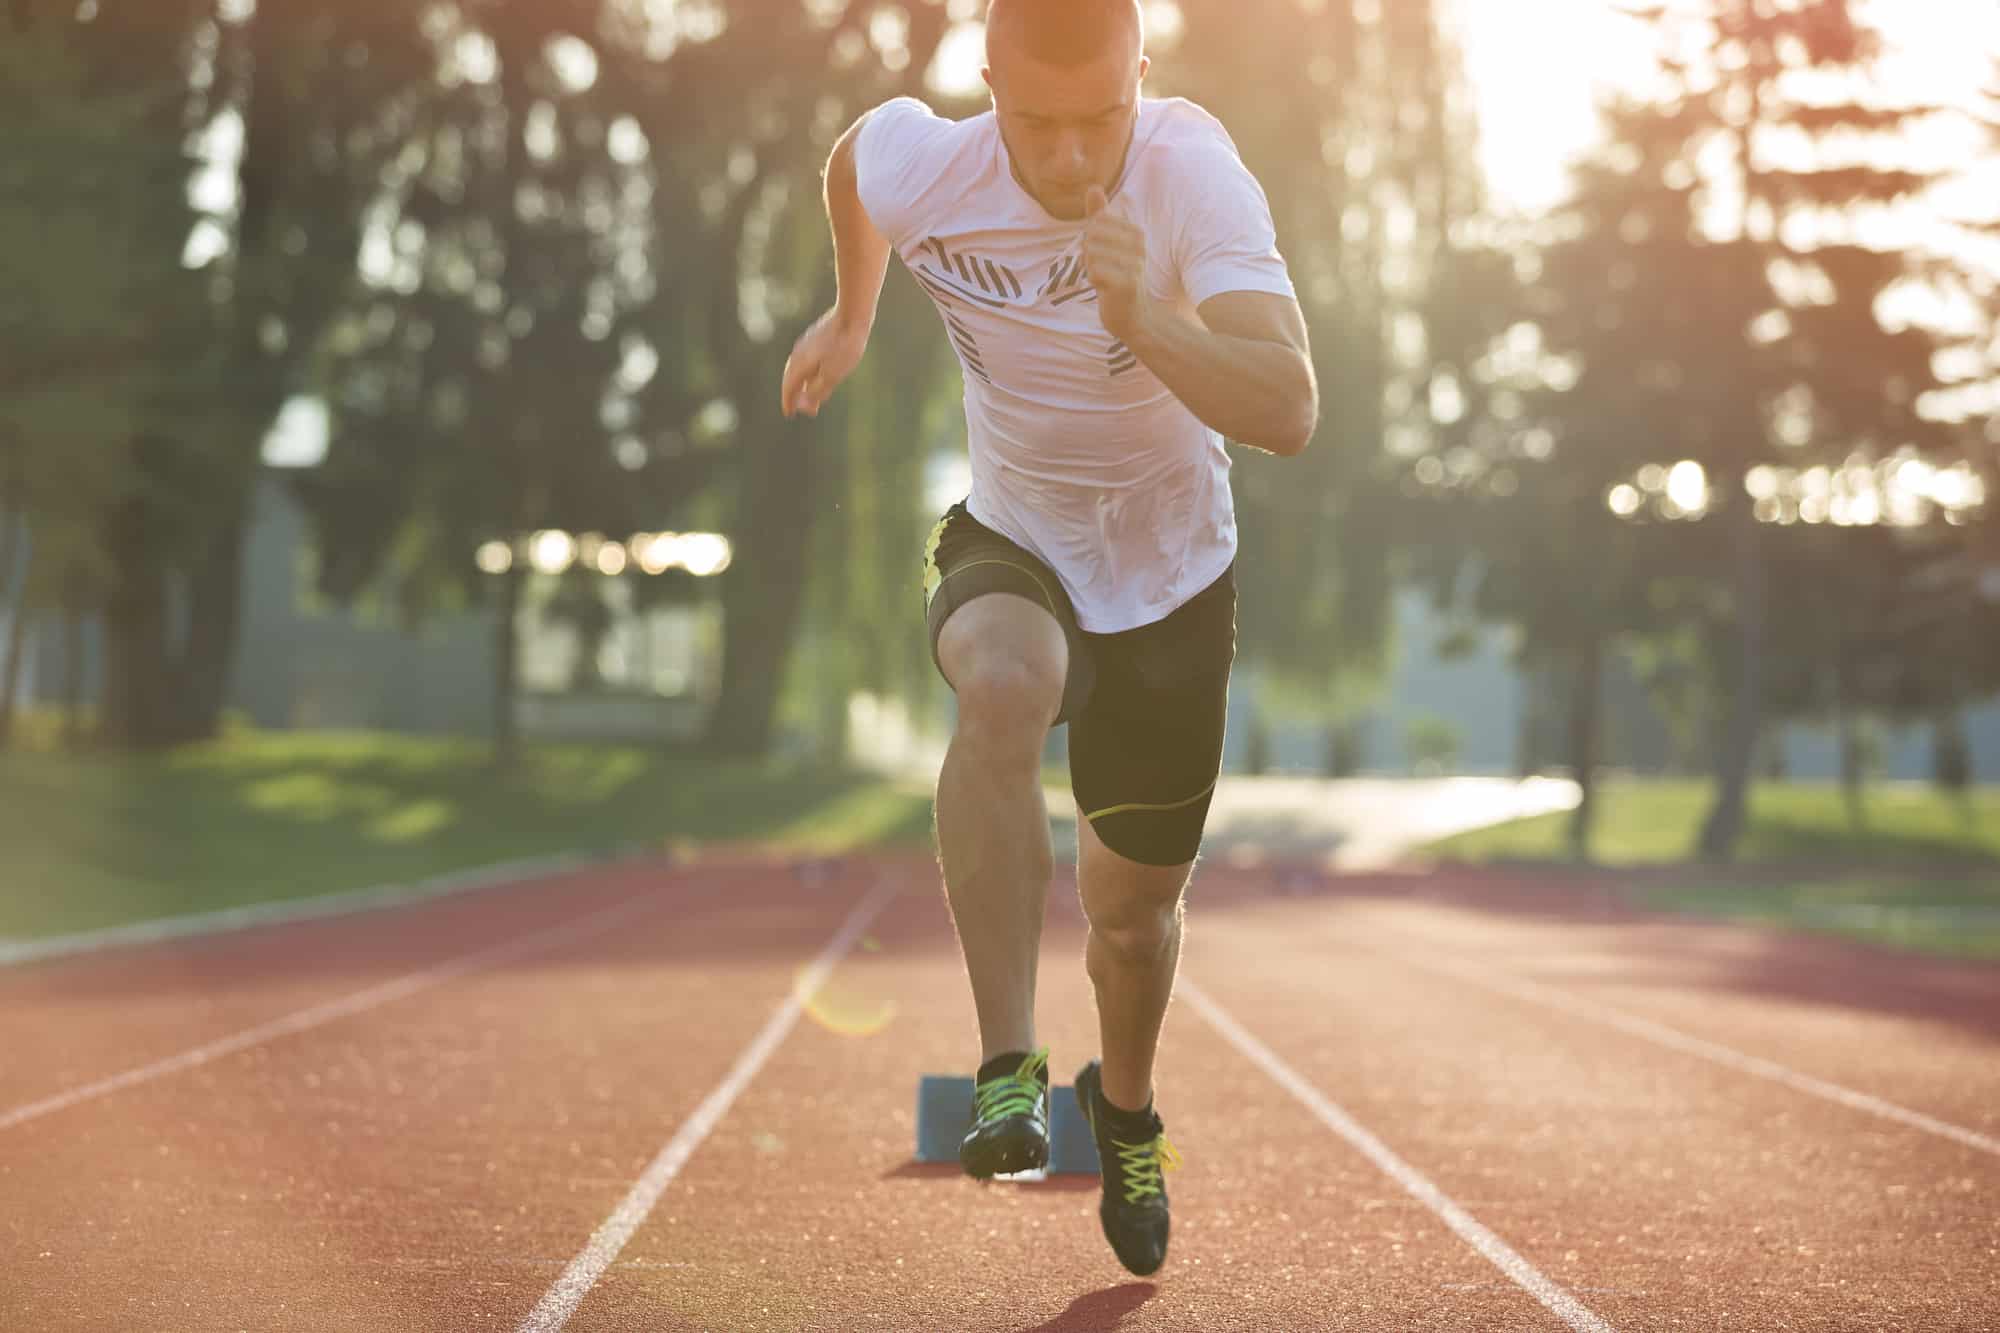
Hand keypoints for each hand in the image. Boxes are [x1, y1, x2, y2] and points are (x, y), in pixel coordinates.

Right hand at [780, 308, 868, 417]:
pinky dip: (808, 371)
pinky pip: (806, 358)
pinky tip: (817, 371)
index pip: (789, 387)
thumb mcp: (832, 376)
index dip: (789, 402)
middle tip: (800, 408)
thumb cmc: (845, 347)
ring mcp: (806, 343)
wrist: (852, 314)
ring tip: (809, 393)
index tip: (789, 414)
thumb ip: (816, 391)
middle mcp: (798, 353)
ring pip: (799, 367)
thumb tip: (802, 405)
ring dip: (802, 382)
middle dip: (795, 394)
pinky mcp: (816, 336)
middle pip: (791, 377)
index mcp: (800, 364)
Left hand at [1082, 184, 1151, 342]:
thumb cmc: (1117, 277)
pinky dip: (1093, 280)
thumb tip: (1093, 186)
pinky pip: (1094, 271)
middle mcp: (1138, 245)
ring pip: (1091, 253)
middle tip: (1101, 269)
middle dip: (1088, 254)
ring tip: (1104, 279)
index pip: (1095, 223)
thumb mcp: (1107, 243)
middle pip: (1091, 236)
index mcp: (1135, 232)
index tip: (1103, 257)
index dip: (1090, 241)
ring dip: (1090, 268)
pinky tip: (1105, 288)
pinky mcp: (1127, 282)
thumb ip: (1100, 215)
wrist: (1131, 315)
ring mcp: (1135, 263)